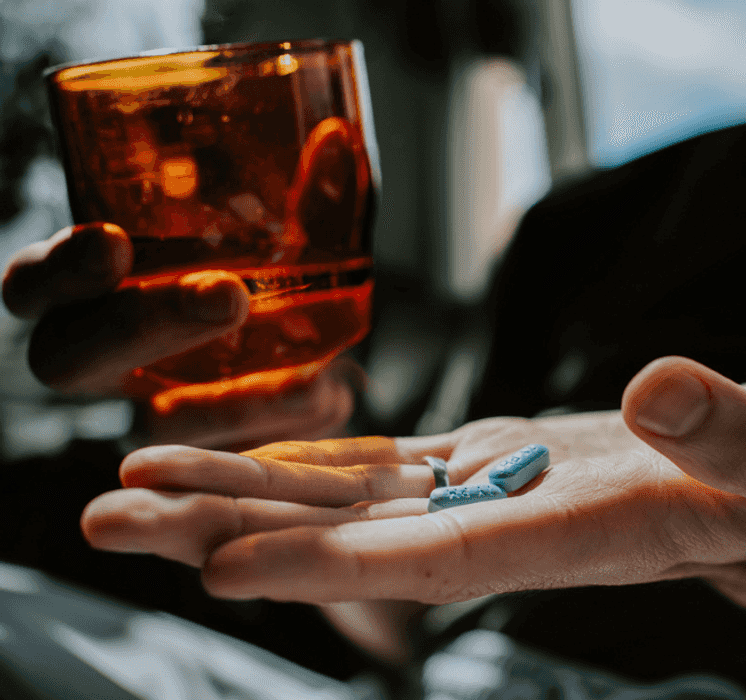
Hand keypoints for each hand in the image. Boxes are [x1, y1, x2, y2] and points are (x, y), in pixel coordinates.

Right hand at [2, 223, 356, 448]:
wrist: (318, 355)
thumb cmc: (270, 279)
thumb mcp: (287, 236)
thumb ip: (305, 200)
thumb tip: (335, 143)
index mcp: (92, 292)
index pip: (34, 286)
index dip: (57, 270)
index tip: (111, 241)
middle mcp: (104, 359)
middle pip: (71, 358)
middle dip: (140, 324)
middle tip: (226, 294)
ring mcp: (150, 413)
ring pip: (155, 425)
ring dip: (227, 402)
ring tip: (309, 376)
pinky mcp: (208, 455)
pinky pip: (231, 458)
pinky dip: (289, 426)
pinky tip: (332, 396)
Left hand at [80, 356, 745, 604]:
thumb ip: (743, 434)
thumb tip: (662, 390)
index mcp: (589, 531)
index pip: (448, 558)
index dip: (336, 567)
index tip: (224, 570)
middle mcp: (521, 523)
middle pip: (364, 540)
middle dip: (240, 533)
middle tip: (115, 516)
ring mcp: (501, 493)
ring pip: (356, 501)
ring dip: (248, 494)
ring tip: (140, 481)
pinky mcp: (500, 462)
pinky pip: (389, 467)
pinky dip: (312, 464)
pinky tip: (247, 460)